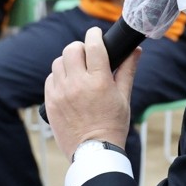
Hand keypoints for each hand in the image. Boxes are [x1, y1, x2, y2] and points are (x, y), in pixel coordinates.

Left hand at [43, 27, 140, 160]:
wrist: (94, 152)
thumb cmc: (113, 125)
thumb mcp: (124, 97)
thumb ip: (127, 70)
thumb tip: (136, 50)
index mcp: (99, 82)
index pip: (94, 45)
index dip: (94, 35)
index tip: (96, 34)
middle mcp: (78, 84)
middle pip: (72, 49)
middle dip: (80, 48)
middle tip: (87, 55)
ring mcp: (61, 93)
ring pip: (58, 62)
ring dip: (68, 62)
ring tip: (77, 72)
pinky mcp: (50, 102)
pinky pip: (50, 78)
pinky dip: (58, 77)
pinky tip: (68, 85)